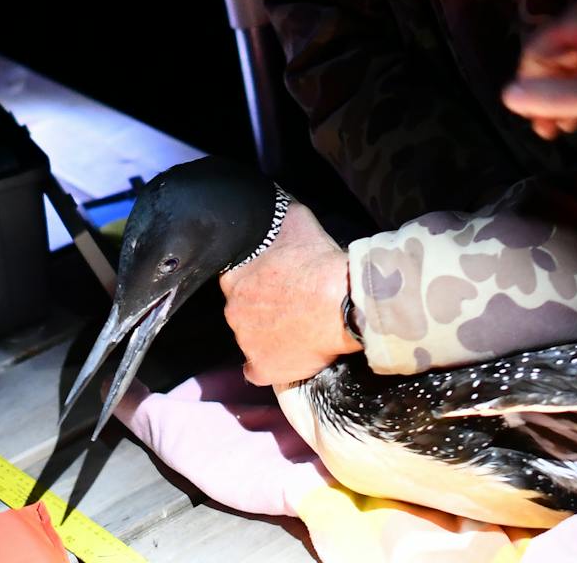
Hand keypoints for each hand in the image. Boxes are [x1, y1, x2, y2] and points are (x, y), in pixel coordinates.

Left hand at [218, 200, 360, 386]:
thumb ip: (278, 218)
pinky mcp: (264, 368)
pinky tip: (286, 356)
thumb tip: (275, 206)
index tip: (274, 281)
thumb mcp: (297, 222)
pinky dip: (269, 365)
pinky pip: (258, 371)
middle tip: (290, 302)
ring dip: (268, 333)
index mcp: (235, 278)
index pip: (235, 279)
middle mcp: (233, 311)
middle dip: (262, 307)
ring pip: (251, 337)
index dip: (257, 279)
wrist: (342, 302)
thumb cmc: (320, 262)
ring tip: (297, 326)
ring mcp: (246, 342)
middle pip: (243, 309)